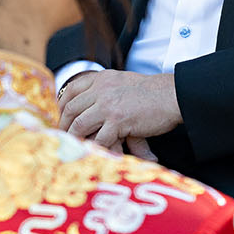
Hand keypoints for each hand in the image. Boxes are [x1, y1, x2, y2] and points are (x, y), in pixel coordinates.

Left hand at [58, 70, 181, 151]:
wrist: (172, 95)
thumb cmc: (153, 93)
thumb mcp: (124, 82)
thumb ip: (107, 90)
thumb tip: (93, 105)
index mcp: (102, 79)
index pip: (72, 90)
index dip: (62, 105)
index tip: (61, 117)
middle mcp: (102, 89)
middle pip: (72, 109)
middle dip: (65, 126)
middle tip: (63, 138)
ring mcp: (108, 105)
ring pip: (80, 125)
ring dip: (75, 139)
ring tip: (74, 149)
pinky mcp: (118, 120)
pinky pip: (99, 139)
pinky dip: (96, 149)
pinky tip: (95, 154)